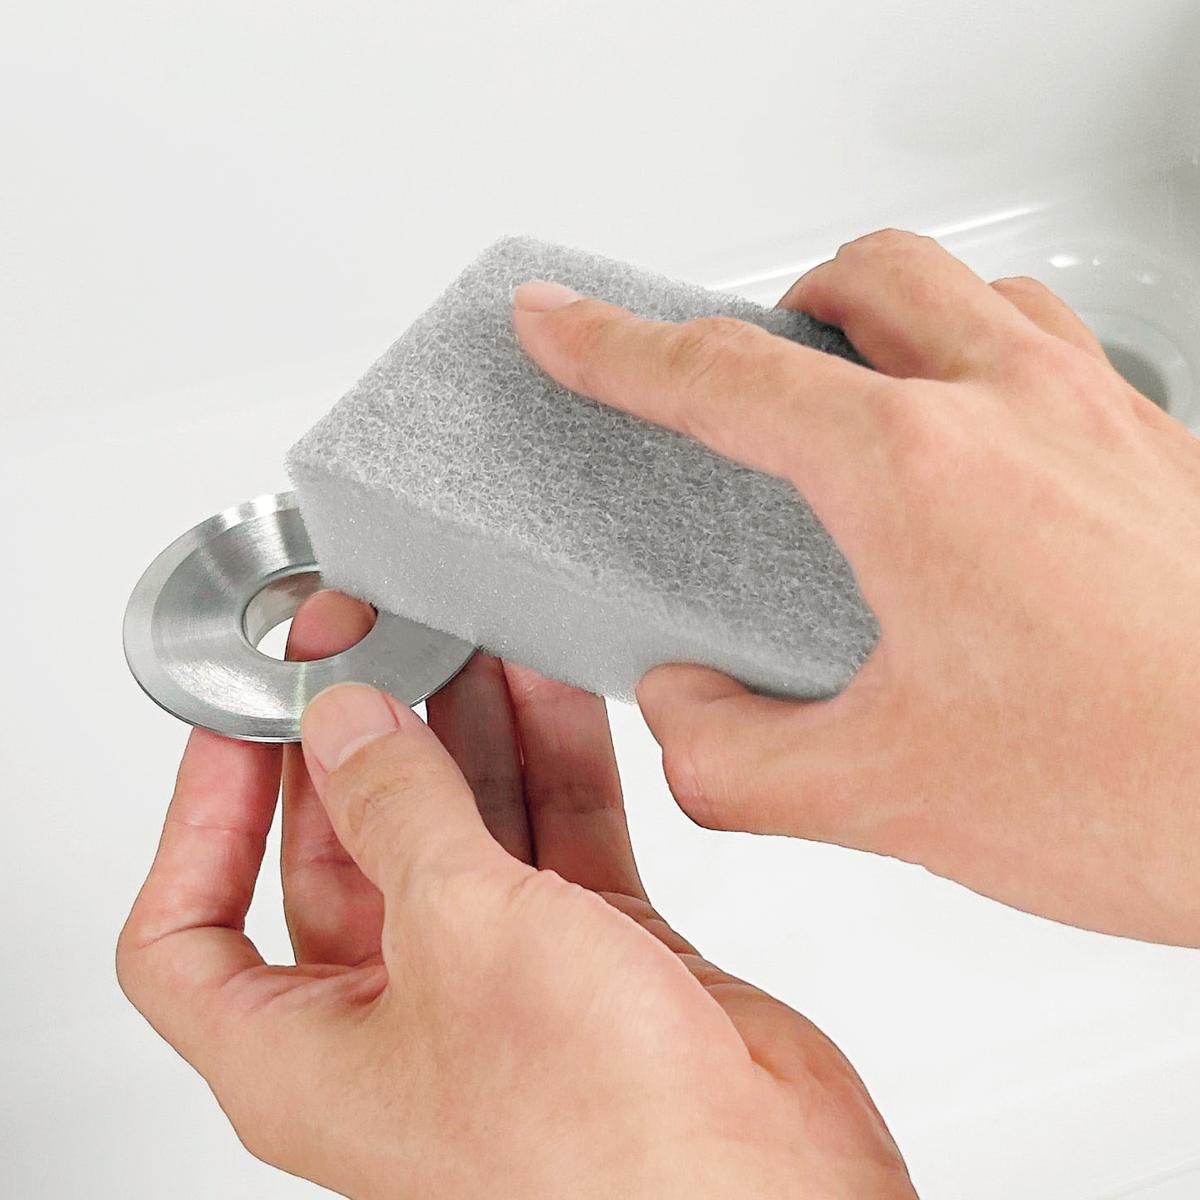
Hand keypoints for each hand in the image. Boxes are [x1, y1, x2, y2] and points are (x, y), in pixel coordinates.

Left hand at [117, 590, 913, 1199]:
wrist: (765, 1192)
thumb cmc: (600, 1144)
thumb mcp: (462, 934)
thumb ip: (400, 810)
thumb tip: (350, 726)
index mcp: (307, 1056)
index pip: (189, 935)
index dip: (199, 821)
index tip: (239, 724)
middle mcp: (399, 1020)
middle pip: (343, 855)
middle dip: (358, 748)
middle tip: (367, 652)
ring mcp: (499, 983)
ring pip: (460, 830)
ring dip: (464, 737)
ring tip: (462, 643)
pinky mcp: (589, 954)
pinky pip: (553, 834)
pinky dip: (551, 760)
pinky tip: (546, 688)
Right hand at [512, 230, 1199, 947]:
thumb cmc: (1153, 786)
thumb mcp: (886, 795)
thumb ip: (737, 758)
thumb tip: (687, 714)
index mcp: (915, 472)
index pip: (720, 374)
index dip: (614, 344)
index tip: (562, 322)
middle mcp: (1013, 409)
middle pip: (862, 275)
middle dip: (777, 308)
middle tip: (742, 371)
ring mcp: (1104, 413)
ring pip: (970, 289)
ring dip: (890, 321)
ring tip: (860, 401)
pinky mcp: (1166, 448)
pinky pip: (1054, 348)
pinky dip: (986, 367)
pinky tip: (984, 459)